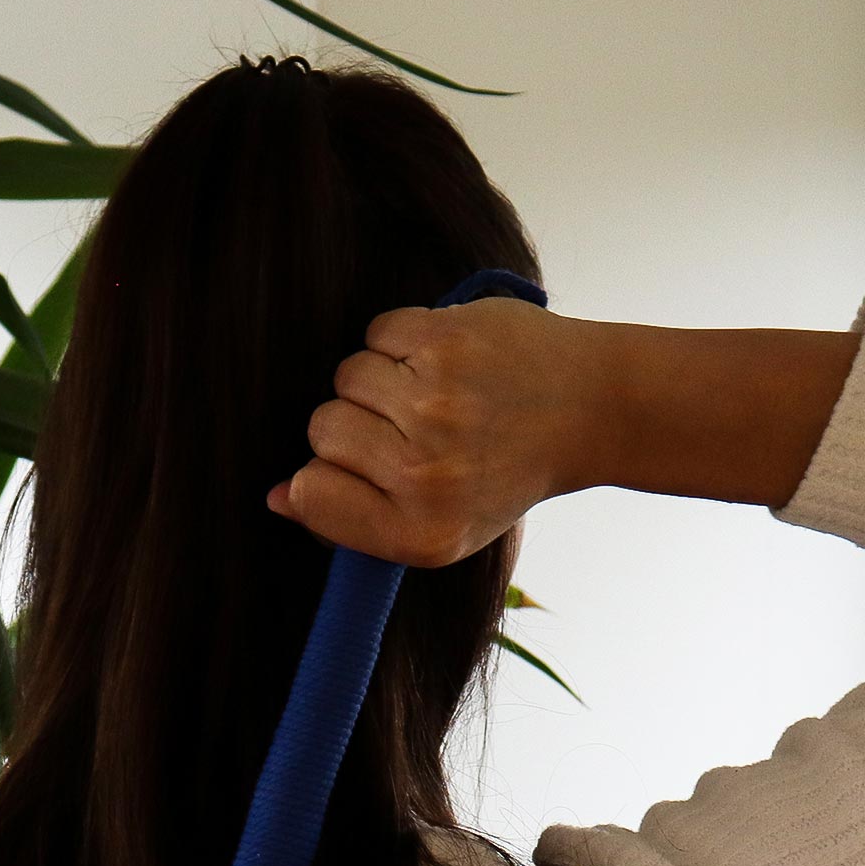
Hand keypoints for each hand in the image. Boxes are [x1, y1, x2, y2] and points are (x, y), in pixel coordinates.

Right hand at [267, 298, 614, 567]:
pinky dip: (402, 340)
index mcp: (419, 534)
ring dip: (379, 379)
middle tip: (412, 429)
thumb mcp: (438, 530)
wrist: (585, 410)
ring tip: (431, 394)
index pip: (311, 492)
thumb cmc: (502, 473)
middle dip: (355, 423)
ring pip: (346, 376)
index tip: (364, 470)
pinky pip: (377, 332)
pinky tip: (442, 361)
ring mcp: (435, 404)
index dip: (324, 474)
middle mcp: (425, 475)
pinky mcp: (446, 341)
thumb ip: (354, 521)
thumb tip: (279, 496)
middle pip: (322, 428)